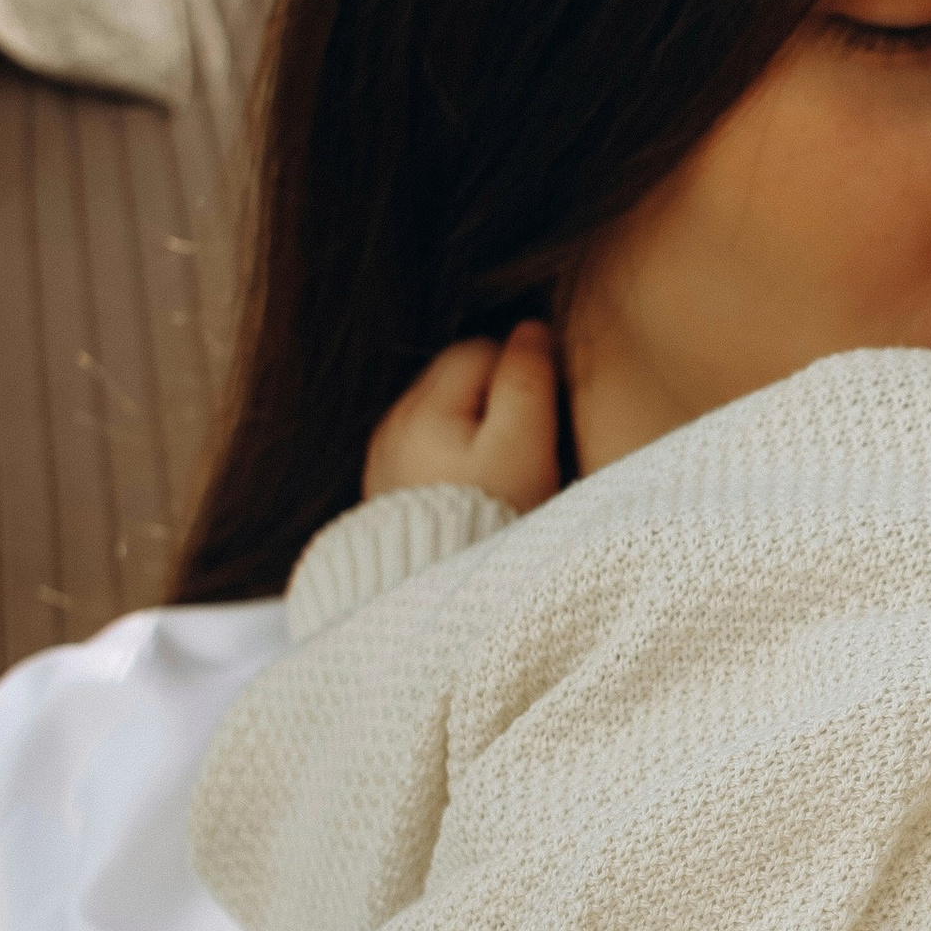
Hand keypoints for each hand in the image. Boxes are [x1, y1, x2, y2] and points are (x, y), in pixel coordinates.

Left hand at [362, 322, 560, 511]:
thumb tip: (532, 329)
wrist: (439, 601)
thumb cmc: (490, 520)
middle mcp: (392, 427)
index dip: (521, 371)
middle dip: (495, 400)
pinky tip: (476, 492)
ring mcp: (385, 462)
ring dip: (476, 432)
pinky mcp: (388, 494)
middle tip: (528, 445)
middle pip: (455, 381)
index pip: (479, 350)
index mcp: (422, 407)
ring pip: (443, 418)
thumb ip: (527, 380)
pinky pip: (428, 454)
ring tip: (504, 473)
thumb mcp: (523, 445)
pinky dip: (456, 462)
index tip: (545, 414)